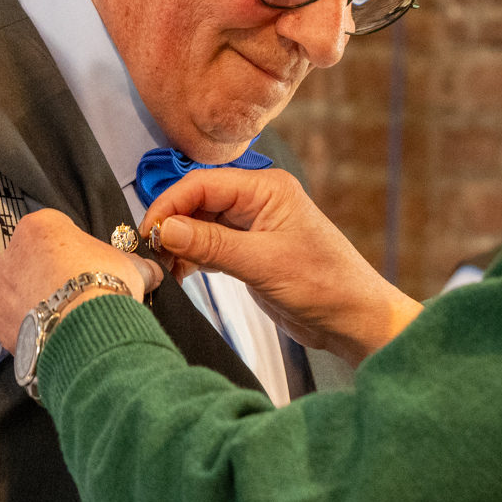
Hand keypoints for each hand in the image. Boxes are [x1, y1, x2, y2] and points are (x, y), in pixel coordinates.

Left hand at [0, 210, 162, 350]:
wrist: (85, 329)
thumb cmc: (103, 286)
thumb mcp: (130, 266)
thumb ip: (135, 265)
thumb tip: (150, 272)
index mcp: (39, 227)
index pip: (54, 229)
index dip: (73, 247)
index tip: (88, 263)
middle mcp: (12, 254)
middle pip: (32, 260)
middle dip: (50, 273)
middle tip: (78, 291)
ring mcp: (2, 290)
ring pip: (20, 292)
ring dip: (38, 301)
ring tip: (68, 317)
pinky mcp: (1, 323)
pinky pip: (17, 322)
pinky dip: (31, 328)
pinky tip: (54, 335)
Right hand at [144, 169, 419, 362]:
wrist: (353, 318)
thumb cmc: (327, 284)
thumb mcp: (263, 263)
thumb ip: (211, 244)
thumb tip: (166, 228)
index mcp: (267, 189)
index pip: (203, 183)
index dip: (170, 204)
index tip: (147, 231)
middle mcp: (259, 201)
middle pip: (198, 201)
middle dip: (171, 224)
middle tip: (150, 253)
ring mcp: (254, 227)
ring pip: (201, 224)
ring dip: (179, 243)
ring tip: (163, 267)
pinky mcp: (250, 251)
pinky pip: (211, 245)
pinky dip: (192, 257)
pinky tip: (180, 273)